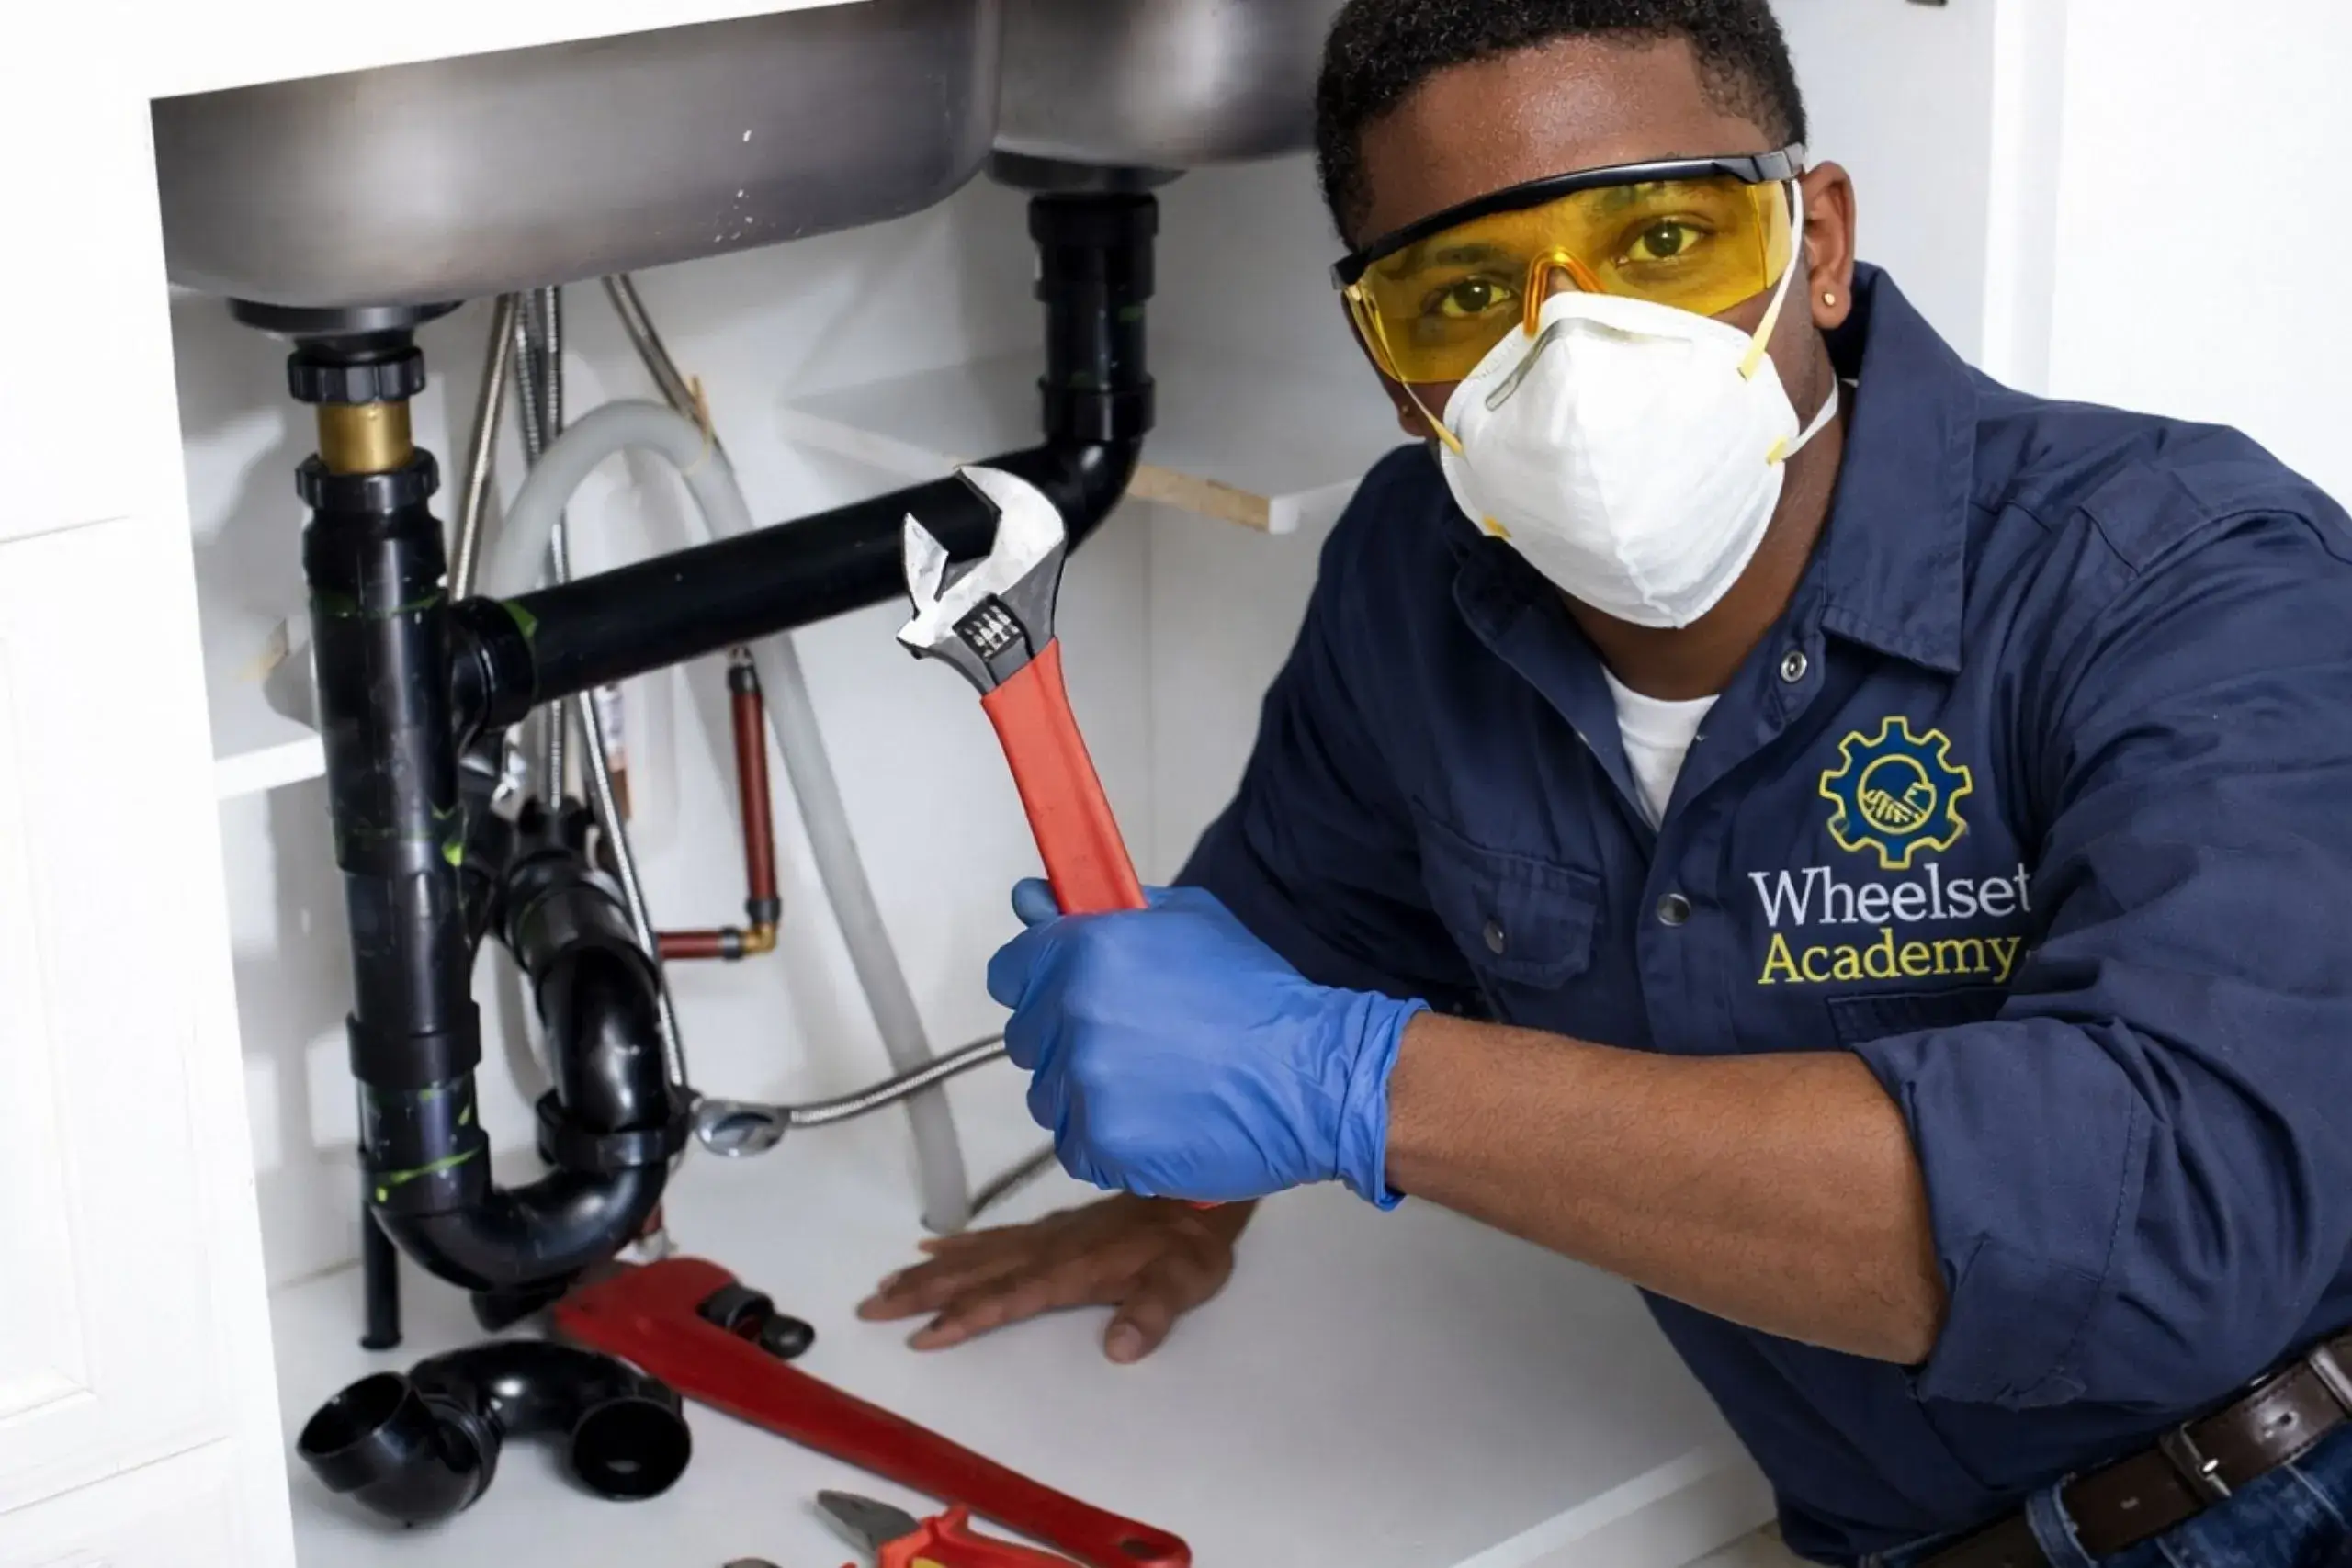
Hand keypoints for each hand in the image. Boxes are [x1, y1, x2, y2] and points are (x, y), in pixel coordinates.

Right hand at [855, 1196, 1251, 1361]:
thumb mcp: (1183, 1283)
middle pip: (976, 1274)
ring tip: (887, 1286)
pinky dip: (960, 1244)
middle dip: (923, 1294)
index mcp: (1072, 1269)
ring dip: (931, 1272)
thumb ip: (1151, 1314)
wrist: (1200, 1190)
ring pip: (977, 1254)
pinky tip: (935, 1247)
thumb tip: (1121, 1348)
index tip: (922, 1336)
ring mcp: (1048, 1235)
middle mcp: (1050, 1249)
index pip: (1008, 1297)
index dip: (966, 1317)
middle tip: (872, 1307)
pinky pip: (994, 1235)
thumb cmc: (1190, 1245)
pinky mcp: (1053, 1227)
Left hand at [987, 879, 1425, 1204]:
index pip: (1010, 971)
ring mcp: (1084, 1085)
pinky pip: (1075, 1144)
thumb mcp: (1188, 923)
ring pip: (1048, 1094)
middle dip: (1067, 1037)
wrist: (1311, 1077)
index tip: (1066, 992)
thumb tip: (1033, 901)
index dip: (1038, 980)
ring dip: (1087, 1092)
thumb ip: (1102, 912)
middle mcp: (1074, 1016)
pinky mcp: (1101, 1145)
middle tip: (1134, 1041)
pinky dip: (1109, 1139)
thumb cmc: (1257, 997)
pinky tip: (1160, 1120)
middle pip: (1027, 1037)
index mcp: (1086, 952)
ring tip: (1156, 1084)